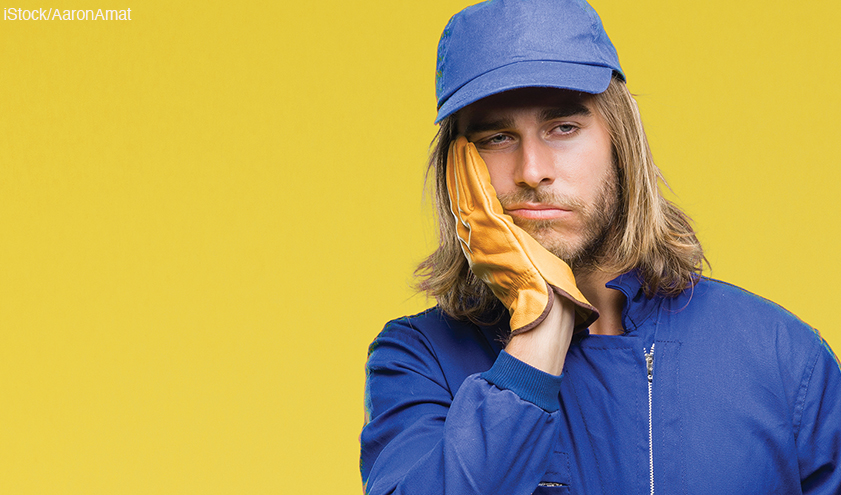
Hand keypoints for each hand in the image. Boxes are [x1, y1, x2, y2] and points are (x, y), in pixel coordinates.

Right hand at [446, 136, 597, 333]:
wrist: (546, 303)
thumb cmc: (546, 288)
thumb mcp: (527, 260)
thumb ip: (519, 243)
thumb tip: (526, 229)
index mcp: (482, 250)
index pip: (468, 210)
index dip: (464, 187)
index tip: (463, 167)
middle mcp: (475, 241)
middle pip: (461, 198)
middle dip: (457, 172)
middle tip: (456, 148)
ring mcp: (480, 234)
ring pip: (465, 191)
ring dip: (461, 165)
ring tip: (460, 145)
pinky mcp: (491, 227)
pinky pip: (476, 191)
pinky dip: (470, 170)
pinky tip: (468, 152)